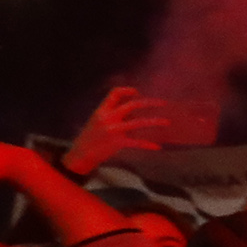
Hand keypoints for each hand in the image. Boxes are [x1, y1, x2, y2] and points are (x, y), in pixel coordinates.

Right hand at [64, 85, 183, 176]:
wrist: (79, 155)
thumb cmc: (90, 137)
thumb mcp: (98, 121)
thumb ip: (114, 115)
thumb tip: (135, 112)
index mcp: (101, 111)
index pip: (114, 94)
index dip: (127, 91)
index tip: (138, 92)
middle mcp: (107, 118)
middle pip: (132, 105)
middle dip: (150, 103)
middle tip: (164, 103)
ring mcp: (113, 130)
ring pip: (139, 122)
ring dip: (155, 122)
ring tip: (167, 122)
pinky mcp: (117, 143)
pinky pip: (136, 142)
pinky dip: (147, 145)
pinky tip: (157, 147)